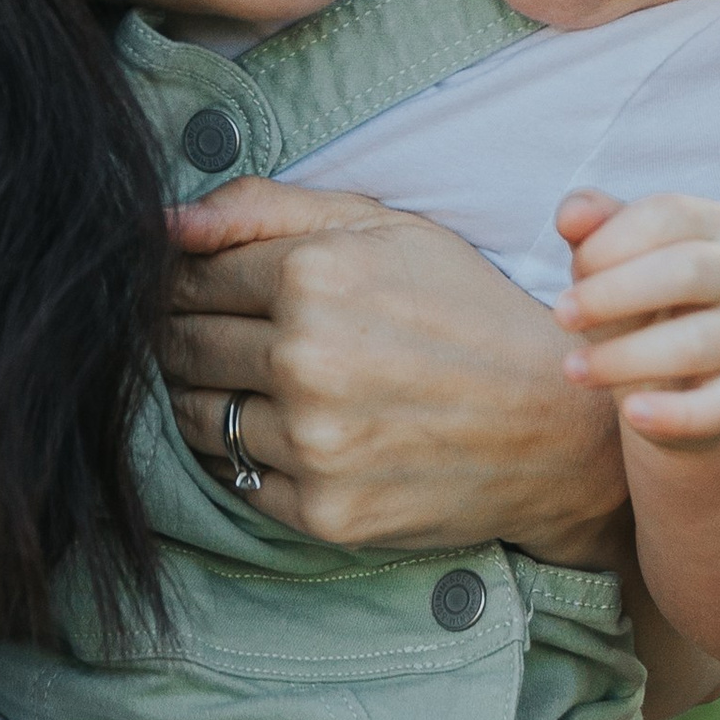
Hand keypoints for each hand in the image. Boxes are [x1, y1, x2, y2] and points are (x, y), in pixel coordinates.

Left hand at [162, 179, 628, 559]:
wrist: (556, 429)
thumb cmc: (467, 313)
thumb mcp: (385, 229)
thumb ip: (264, 209)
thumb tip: (163, 223)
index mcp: (315, 274)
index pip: (189, 275)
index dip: (189, 280)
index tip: (209, 289)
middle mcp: (305, 359)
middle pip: (180, 343)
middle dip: (186, 333)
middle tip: (226, 334)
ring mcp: (312, 442)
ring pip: (195, 413)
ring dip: (205, 394)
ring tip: (255, 381)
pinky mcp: (321, 510)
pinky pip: (233, 475)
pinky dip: (242, 451)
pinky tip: (285, 429)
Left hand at [553, 190, 719, 447]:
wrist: (678, 374)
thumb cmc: (637, 297)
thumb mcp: (610, 256)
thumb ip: (592, 228)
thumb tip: (571, 216)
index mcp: (711, 224)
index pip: (668, 215)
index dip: (613, 239)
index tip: (575, 267)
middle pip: (688, 271)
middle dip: (615, 293)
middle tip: (560, 315)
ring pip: (696, 343)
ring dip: (625, 356)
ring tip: (572, 370)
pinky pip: (718, 407)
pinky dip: (674, 414)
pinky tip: (631, 414)